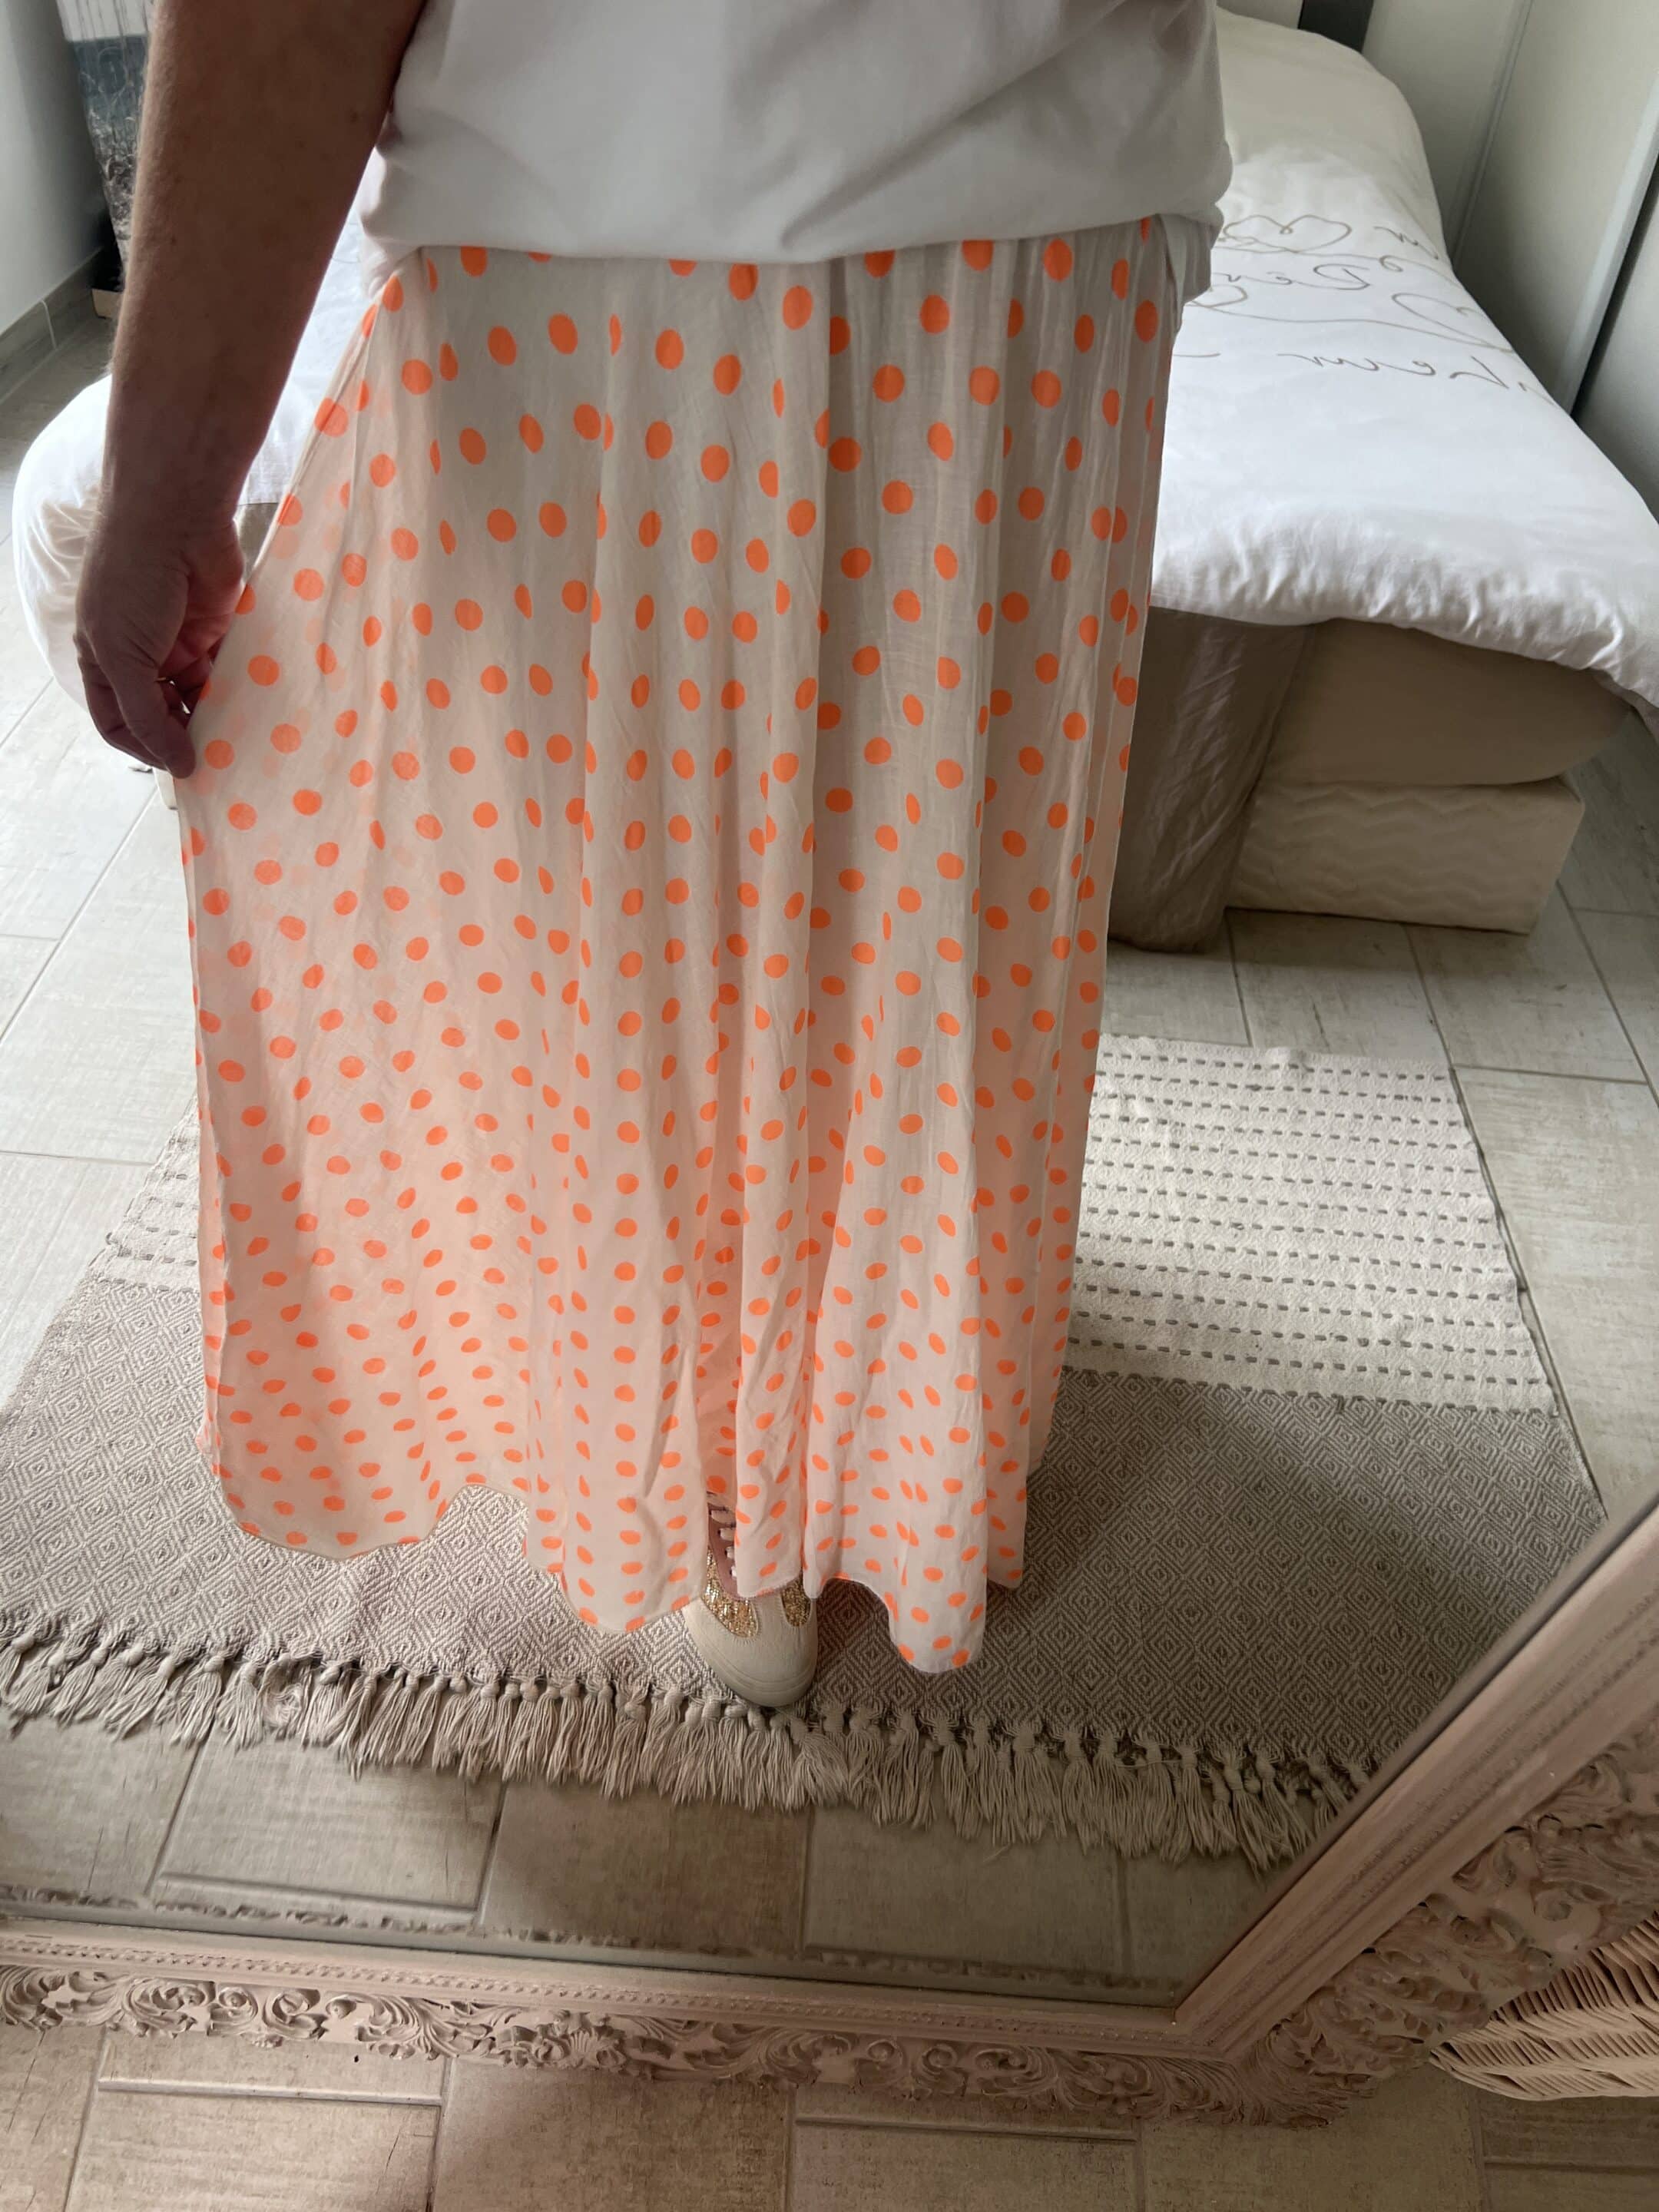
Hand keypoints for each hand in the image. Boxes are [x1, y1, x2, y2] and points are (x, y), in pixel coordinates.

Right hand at [74, 502, 245, 777]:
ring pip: (194, 696)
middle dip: (182, 735)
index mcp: (102, 658)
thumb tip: (177, 765)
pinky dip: (234, 692)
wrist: (175, 517)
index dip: (143, 747)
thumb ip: (145, 713)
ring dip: (212, 717)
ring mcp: (176, 641)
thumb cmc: (133, 580)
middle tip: (215, 758)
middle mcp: (137, 654)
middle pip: (159, 713)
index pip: (117, 721)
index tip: (179, 766)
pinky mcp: (214, 628)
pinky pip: (224, 671)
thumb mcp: (122, 655)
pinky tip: (251, 709)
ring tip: (236, 738)